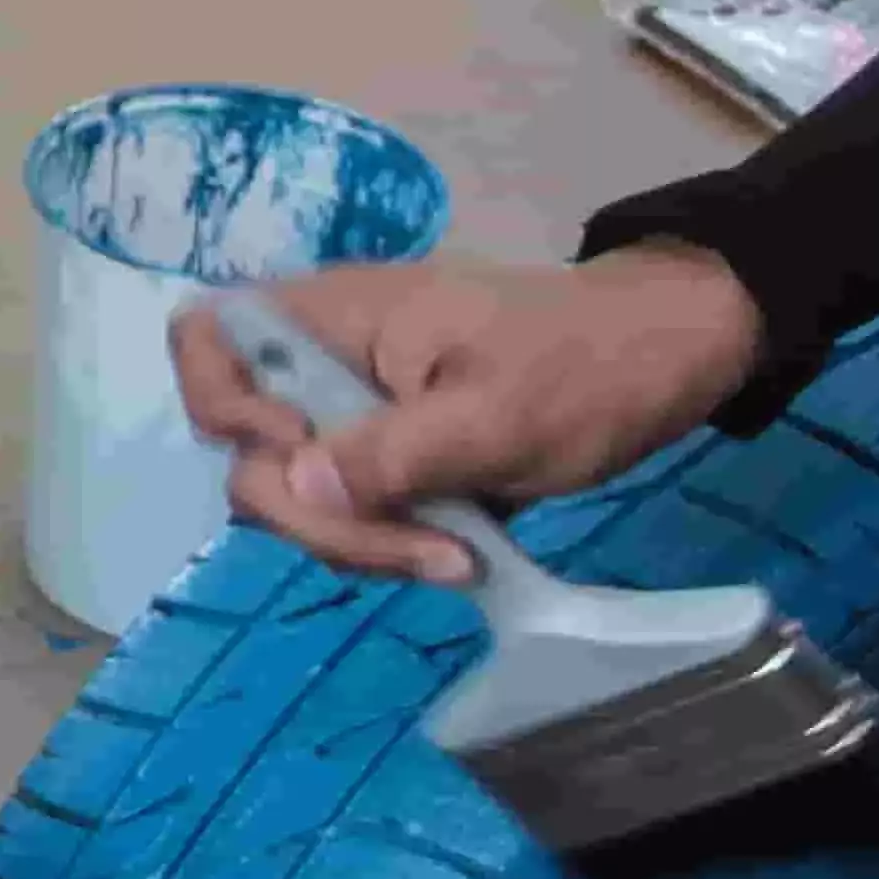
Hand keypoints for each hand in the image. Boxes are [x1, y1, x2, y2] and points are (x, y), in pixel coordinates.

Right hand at [166, 243, 768, 586]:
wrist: (671, 358)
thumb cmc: (588, 366)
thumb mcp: (497, 416)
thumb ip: (391, 453)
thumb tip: (294, 488)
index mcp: (335, 318)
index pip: (207, 337)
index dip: (221, 406)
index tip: (298, 455)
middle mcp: (326, 360)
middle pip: (250, 447)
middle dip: (320, 517)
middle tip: (419, 551)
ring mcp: (357, 410)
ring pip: (299, 493)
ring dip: (362, 542)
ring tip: (455, 559)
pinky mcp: (391, 453)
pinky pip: (348, 509)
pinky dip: (388, 543)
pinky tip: (454, 555)